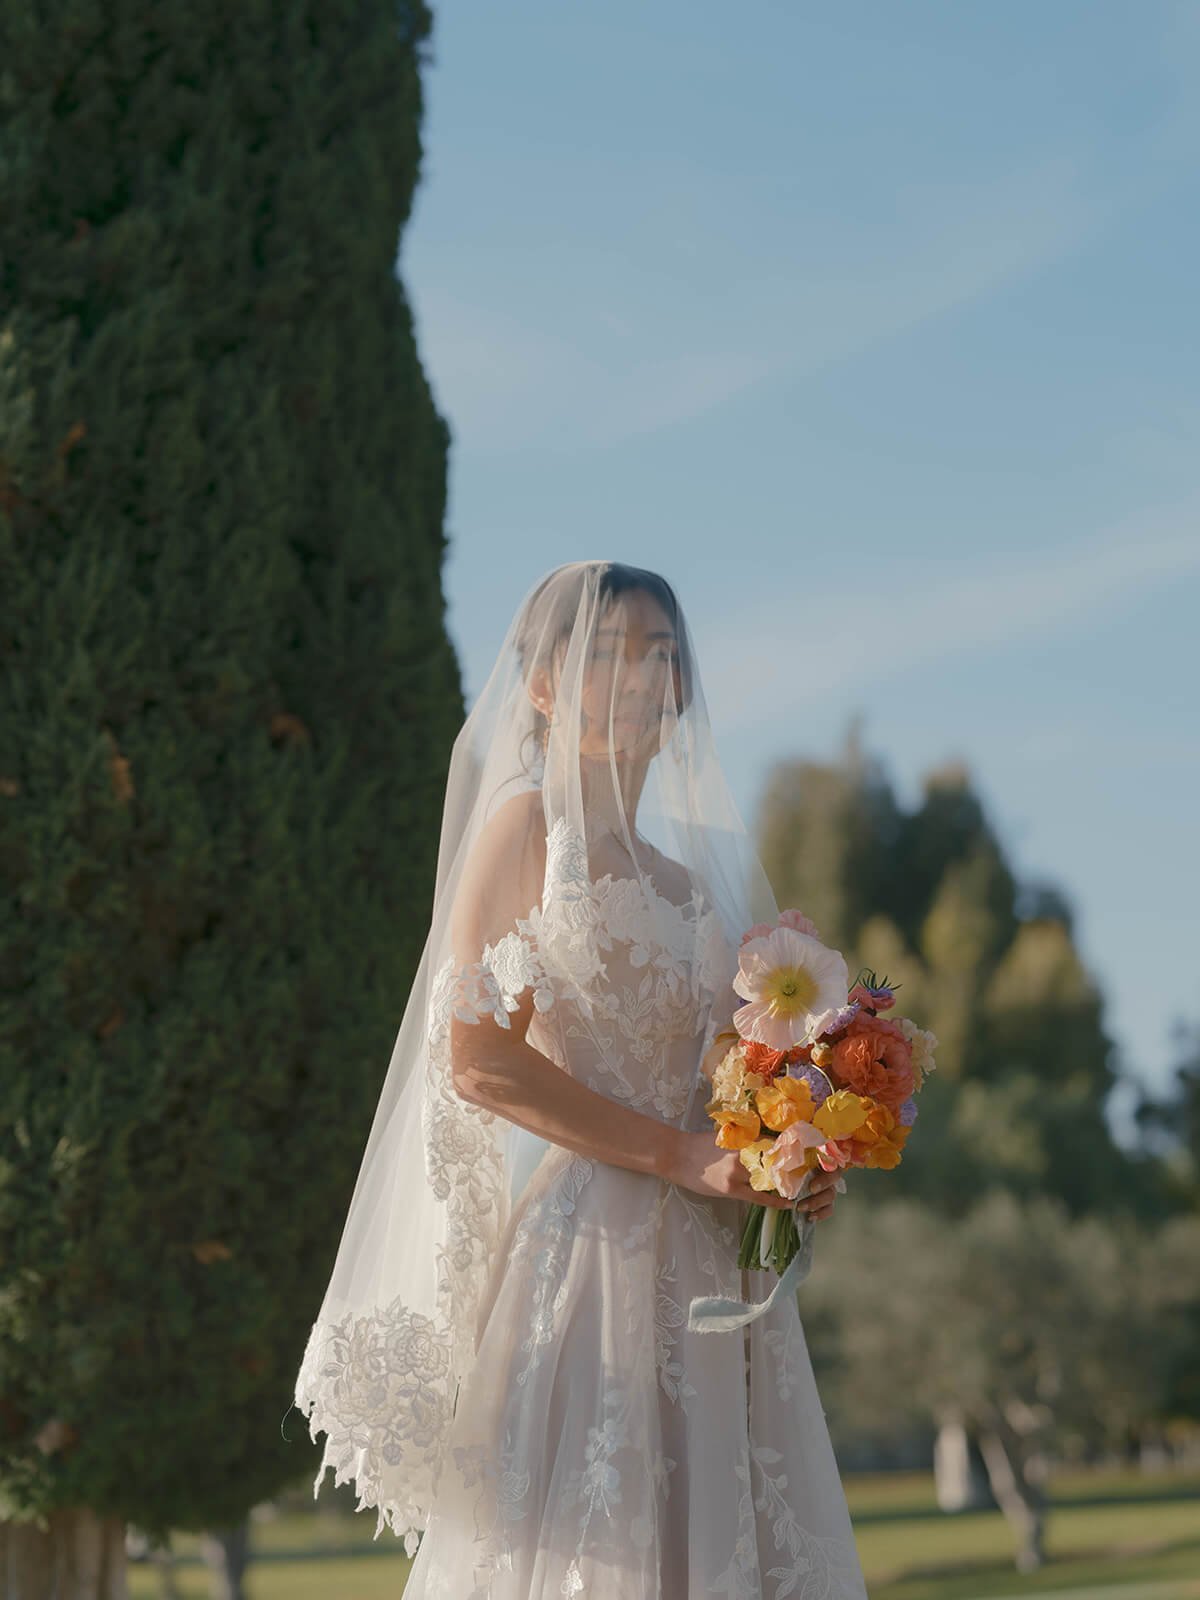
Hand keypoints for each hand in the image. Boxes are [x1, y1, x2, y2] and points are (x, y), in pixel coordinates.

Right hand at [665, 1130, 843, 1217]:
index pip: (778, 1140)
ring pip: (772, 1179)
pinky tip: (789, 1205)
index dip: (798, 1145)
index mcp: (744, 1137)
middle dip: (798, 1165)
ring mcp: (738, 1171)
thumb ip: (748, 1137)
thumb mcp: (727, 1135)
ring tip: (805, 1188)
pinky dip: (776, 1202)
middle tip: (817, 1171)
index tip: (816, 1148)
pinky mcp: (731, 1188)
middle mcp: (744, 1152)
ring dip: (789, 1184)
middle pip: (780, 1159)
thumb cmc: (700, 1144)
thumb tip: (772, 1139)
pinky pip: (759, 1198)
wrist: (676, 1155)